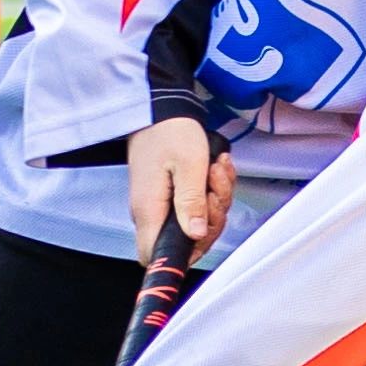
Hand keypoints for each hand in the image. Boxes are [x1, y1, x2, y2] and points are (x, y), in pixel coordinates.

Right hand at [125, 115, 236, 260]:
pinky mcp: (167, 196)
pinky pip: (194, 206)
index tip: (204, 231)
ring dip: (215, 200)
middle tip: (214, 191)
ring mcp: (158, 205)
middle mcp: (150, 212)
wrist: (160, 109)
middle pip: (184, 242)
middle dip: (211, 220)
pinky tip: (213, 172)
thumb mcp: (188, 165)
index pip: (156, 255)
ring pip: (194, 223)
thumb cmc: (170, 131)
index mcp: (150, 209)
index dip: (183, 254)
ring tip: (216, 171)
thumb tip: (196, 235)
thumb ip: (192, 203)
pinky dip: (210, 192)